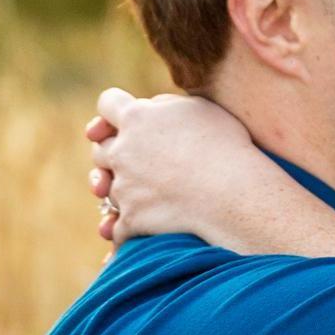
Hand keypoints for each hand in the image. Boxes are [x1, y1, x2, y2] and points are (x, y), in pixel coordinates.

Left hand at [84, 86, 271, 245]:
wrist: (234, 193)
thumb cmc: (224, 146)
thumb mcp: (197, 108)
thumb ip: (164, 104)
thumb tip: (149, 108)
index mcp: (136, 118)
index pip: (107, 104)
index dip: (111, 111)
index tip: (120, 121)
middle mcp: (122, 151)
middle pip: (100, 148)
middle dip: (114, 152)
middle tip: (137, 160)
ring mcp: (123, 188)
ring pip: (105, 188)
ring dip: (117, 189)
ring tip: (141, 193)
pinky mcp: (130, 219)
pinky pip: (115, 228)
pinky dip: (122, 230)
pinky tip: (136, 230)